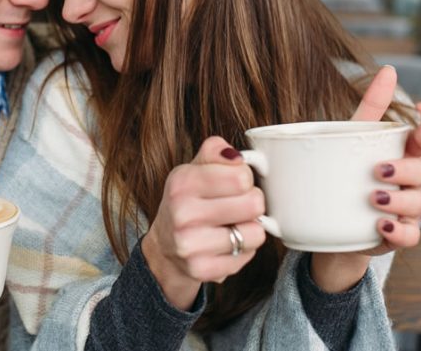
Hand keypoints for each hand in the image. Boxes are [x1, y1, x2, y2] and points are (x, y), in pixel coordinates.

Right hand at [142, 136, 267, 309]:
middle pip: (254, 203)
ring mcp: (190, 244)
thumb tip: (236, 156)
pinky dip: (243, 250)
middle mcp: (182, 213)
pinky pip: (248, 255)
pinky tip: (226, 244)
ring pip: (255, 232)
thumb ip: (216, 151)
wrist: (165, 247)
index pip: (242, 175)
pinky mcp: (202, 269)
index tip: (234, 185)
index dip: (245, 179)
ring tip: (232, 226)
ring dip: (250, 229)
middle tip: (237, 207)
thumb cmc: (187, 202)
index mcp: (182, 181)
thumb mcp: (194, 168)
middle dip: (252, 203)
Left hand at [352, 66, 420, 254]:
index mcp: (415, 152)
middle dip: (406, 170)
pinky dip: (399, 231)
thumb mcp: (359, 134)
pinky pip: (411, 236)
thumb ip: (375, 105)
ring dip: (399, 201)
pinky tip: (382, 225)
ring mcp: (415, 209)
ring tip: (374, 198)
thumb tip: (389, 69)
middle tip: (379, 169)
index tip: (420, 128)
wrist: (337, 217)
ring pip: (420, 204)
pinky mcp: (403, 234)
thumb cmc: (356, 168)